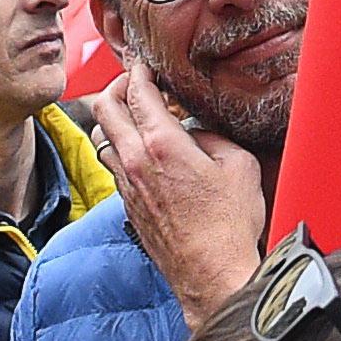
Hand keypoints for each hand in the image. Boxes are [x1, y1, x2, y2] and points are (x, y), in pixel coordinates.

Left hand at [98, 56, 267, 316]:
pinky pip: (112, 165)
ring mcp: (127, 186)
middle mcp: (135, 162)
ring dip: (115, 119)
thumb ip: (211, 137)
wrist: (213, 275)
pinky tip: (146, 153)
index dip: (140, 71)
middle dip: (118, 87)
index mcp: (161, 145)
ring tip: (139, 117)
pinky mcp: (128, 206)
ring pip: (102, 137)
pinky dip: (122, 148)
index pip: (137, 92)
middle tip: (136, 82)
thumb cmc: (230, 223)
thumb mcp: (237, 165)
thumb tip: (194, 132)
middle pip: (104, 108)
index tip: (147, 65)